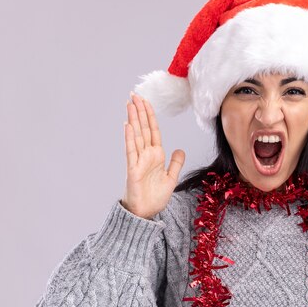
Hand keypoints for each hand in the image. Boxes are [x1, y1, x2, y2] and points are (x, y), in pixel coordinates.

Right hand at [121, 91, 185, 218]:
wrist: (146, 213)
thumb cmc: (155, 197)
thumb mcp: (171, 178)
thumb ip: (175, 163)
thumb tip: (179, 149)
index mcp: (156, 156)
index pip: (153, 131)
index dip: (150, 116)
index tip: (145, 101)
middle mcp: (146, 155)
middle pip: (143, 128)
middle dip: (140, 111)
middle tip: (134, 94)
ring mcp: (138, 160)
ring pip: (136, 135)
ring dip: (133, 119)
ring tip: (130, 103)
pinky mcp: (133, 169)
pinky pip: (131, 150)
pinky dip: (129, 137)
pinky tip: (128, 125)